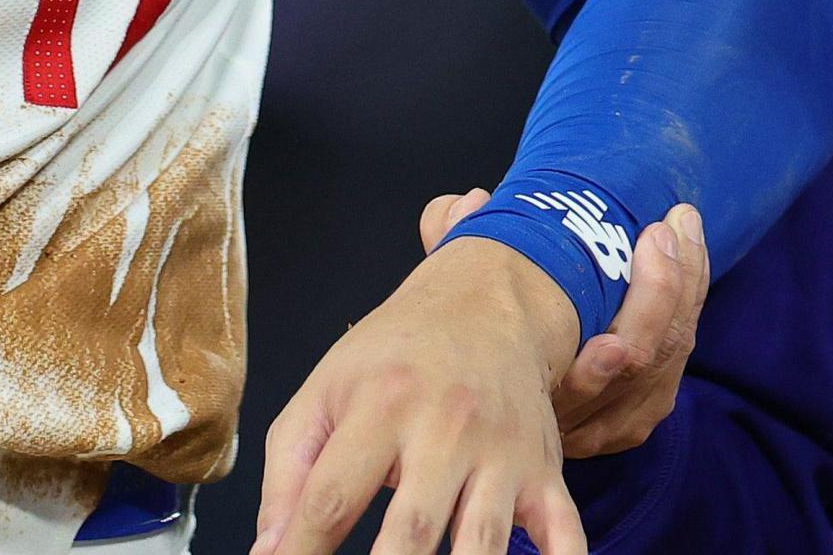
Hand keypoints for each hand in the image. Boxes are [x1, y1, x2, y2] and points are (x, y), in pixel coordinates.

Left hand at [251, 234, 585, 554]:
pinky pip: (564, 532)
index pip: (331, 497)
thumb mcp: (325, 390)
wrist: (485, 302)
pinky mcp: (544, 472)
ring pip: (483, 541)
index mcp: (380, 406)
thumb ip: (289, 469)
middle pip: (412, 528)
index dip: (301, 550)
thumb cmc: (394, 356)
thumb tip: (268, 549)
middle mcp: (445, 429)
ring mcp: (501, 454)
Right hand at [417, 190, 709, 459]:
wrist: (478, 396)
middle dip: (665, 283)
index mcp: (526, 395)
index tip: (644, 246)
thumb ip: (450, 243)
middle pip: (640, 360)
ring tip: (681, 225)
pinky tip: (688, 263)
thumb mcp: (446, 290)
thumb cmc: (465, 332)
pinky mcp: (629, 422)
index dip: (635, 310)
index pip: (595, 369)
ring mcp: (606, 426)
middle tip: (666, 224)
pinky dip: (686, 309)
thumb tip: (468, 203)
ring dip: (684, 287)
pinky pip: (673, 368)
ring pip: (664, 360)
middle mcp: (568, 422)